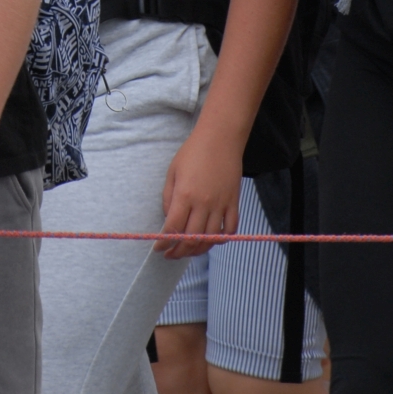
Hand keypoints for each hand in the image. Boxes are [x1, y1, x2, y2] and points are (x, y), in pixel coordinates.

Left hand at [156, 129, 242, 258]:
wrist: (220, 139)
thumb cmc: (192, 152)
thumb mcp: (172, 172)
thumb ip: (168, 198)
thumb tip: (169, 220)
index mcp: (184, 196)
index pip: (173, 229)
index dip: (164, 243)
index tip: (158, 248)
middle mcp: (203, 204)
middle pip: (191, 239)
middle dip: (178, 252)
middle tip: (171, 254)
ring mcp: (220, 205)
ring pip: (210, 239)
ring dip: (198, 250)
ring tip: (188, 251)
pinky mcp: (234, 203)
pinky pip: (230, 229)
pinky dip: (222, 240)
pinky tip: (212, 240)